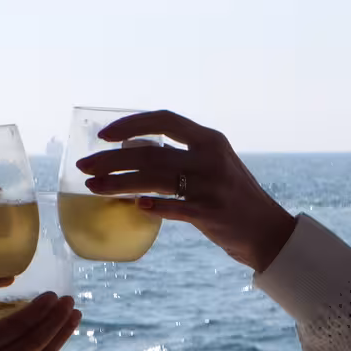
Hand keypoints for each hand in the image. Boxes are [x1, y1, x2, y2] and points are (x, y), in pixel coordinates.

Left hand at [76, 110, 297, 272]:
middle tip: (84, 166)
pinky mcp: (210, 212)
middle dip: (111, 159)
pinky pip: (173, 207)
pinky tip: (134, 207)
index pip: (164, 120)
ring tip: (92, 187)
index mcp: (210, 139)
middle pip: (150, 153)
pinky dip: (152, 206)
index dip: (130, 124)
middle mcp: (210, 157)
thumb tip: (131, 148)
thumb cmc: (232, 196)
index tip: (103, 135)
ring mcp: (210, 185)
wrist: (266, 230)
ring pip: (154, 180)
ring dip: (118, 183)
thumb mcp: (213, 164)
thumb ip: (179, 154)